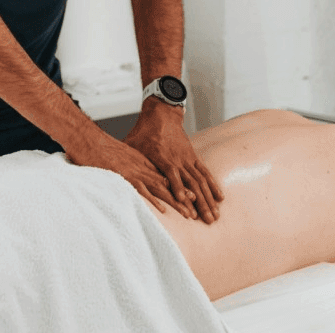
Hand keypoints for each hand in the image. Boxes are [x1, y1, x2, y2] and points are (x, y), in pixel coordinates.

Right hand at [63, 128, 193, 217]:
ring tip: (188, 213)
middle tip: (197, 211)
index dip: (178, 189)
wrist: (88, 138)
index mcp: (141, 162)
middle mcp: (141, 166)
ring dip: (175, 201)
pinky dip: (154, 199)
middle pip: (167, 184)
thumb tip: (129, 176)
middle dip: (183, 198)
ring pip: (160, 188)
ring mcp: (134, 171)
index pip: (164, 177)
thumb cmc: (99, 148)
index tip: (191, 199)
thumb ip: (125, 166)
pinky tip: (164, 209)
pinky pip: (142, 189)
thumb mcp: (118, 157)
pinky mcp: (124, 175)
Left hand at [124, 98, 224, 223]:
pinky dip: (212, 185)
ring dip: (209, 199)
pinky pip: (205, 172)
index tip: (186, 205)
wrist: (161, 113)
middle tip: (207, 221)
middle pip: (192, 184)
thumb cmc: (144, 131)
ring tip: (215, 216)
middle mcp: (178, 160)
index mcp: (163, 158)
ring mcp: (187, 159)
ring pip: (200, 181)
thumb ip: (129, 161)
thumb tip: (114, 174)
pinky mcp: (193, 157)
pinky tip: (220, 197)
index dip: (179, 191)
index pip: (173, 177)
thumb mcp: (132, 144)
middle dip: (200, 203)